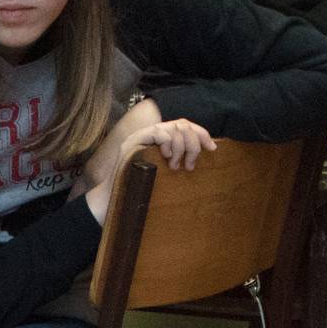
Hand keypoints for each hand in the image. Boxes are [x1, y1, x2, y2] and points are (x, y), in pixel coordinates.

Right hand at [84, 97, 216, 219]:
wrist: (114, 204)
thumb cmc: (141, 193)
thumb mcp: (166, 177)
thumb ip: (178, 164)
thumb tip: (198, 161)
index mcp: (161, 140)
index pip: (184, 125)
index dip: (201, 133)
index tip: (212, 148)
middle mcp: (151, 133)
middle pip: (181, 124)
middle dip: (193, 143)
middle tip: (191, 164)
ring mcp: (141, 136)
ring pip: (171, 127)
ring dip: (180, 146)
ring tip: (176, 165)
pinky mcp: (132, 142)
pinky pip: (156, 132)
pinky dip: (166, 142)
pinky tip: (166, 158)